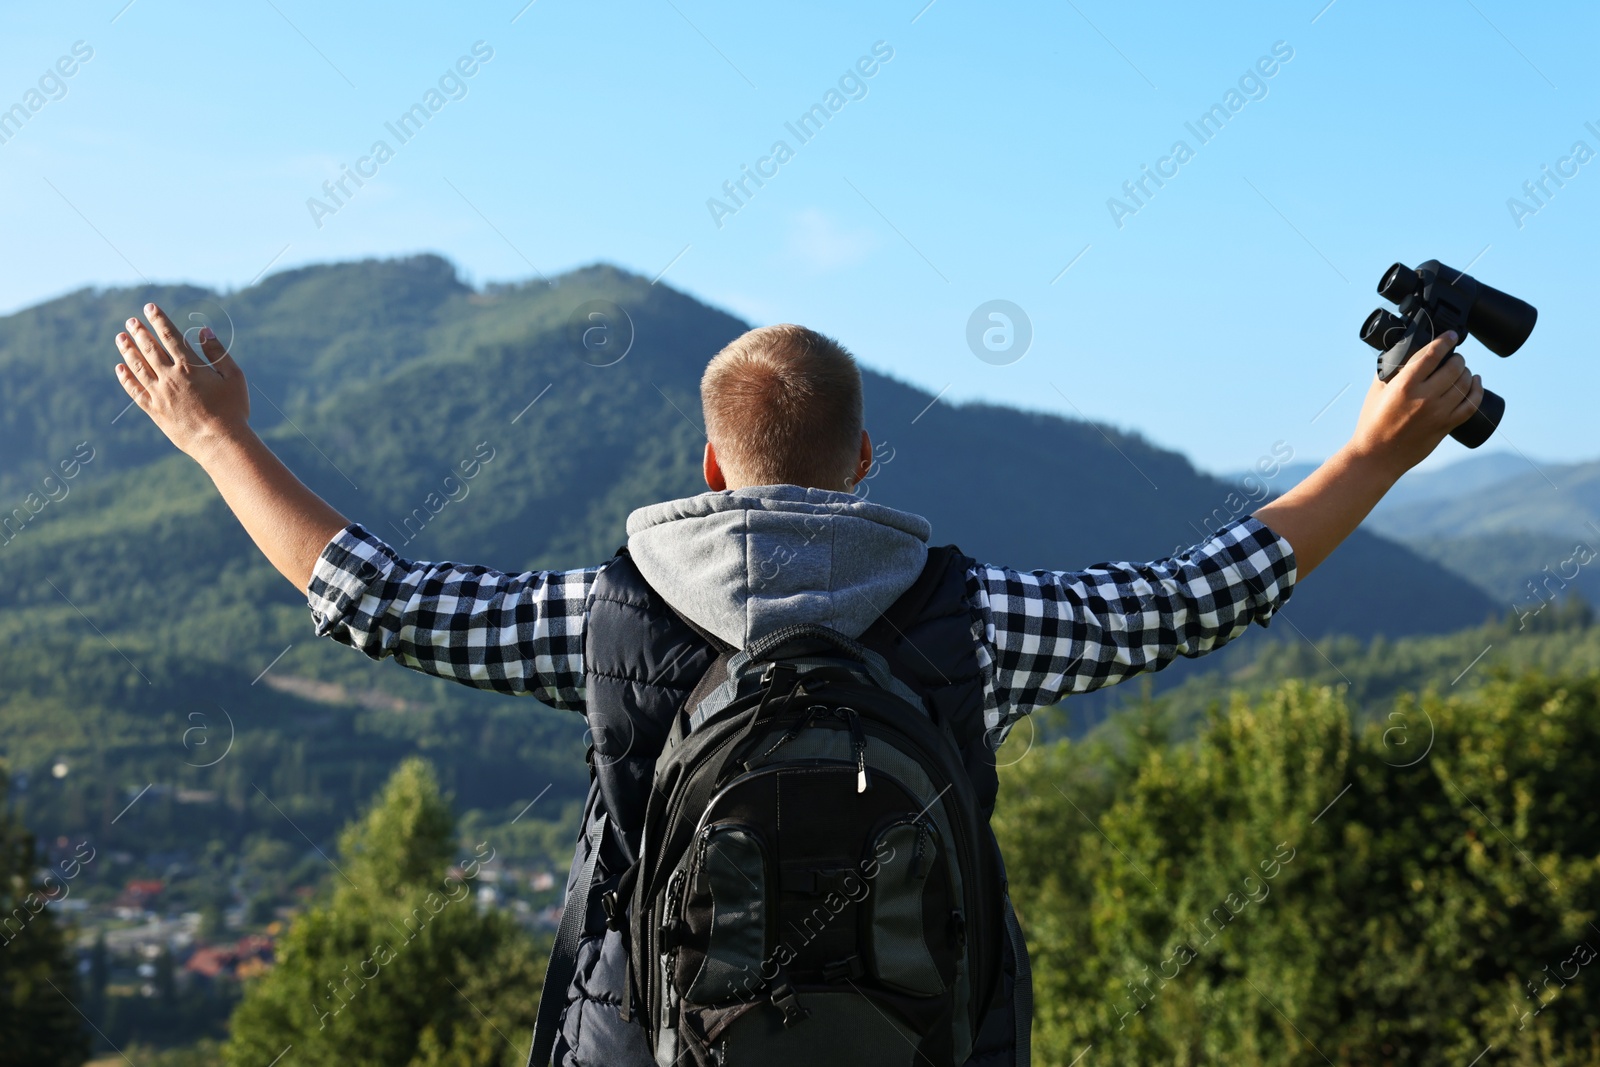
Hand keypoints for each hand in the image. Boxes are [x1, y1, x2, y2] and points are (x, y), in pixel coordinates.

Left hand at [114, 303, 249, 458]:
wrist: (220, 443)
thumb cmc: (233, 409)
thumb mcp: (234, 377)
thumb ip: (217, 352)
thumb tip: (203, 330)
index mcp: (190, 366)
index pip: (170, 336)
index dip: (159, 319)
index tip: (149, 307)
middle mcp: (170, 377)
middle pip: (149, 348)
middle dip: (139, 332)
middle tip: (130, 321)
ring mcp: (160, 394)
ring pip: (138, 366)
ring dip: (128, 350)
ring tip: (120, 338)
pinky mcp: (155, 411)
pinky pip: (135, 390)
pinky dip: (126, 378)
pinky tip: (120, 368)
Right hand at [1345, 330, 1482, 477]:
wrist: (1377, 456)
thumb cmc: (1373, 423)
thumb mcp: (1377, 391)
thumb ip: (1392, 370)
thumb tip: (1408, 353)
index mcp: (1405, 386)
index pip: (1433, 354)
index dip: (1446, 341)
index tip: (1451, 336)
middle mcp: (1424, 398)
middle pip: (1454, 367)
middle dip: (1456, 357)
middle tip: (1452, 357)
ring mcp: (1438, 413)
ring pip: (1465, 382)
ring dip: (1465, 371)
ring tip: (1460, 370)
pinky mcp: (1447, 426)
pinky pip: (1472, 404)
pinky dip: (1477, 389)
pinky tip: (1476, 381)